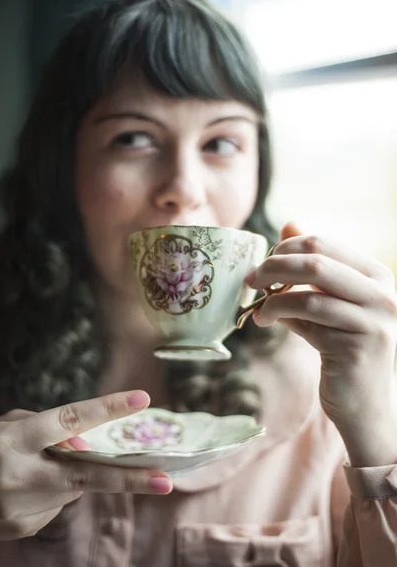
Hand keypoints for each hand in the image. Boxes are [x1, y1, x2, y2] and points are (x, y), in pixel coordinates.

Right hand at [0, 391, 171, 539]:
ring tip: (36, 467)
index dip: (106, 409)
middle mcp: (17, 477)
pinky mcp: (21, 528)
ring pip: (71, 490)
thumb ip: (51, 428)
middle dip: (128, 480)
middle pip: (84, 477)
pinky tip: (27, 486)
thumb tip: (88, 446)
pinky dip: (51, 492)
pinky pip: (54, 505)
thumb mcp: (11, 424)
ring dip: (67, 476)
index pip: (68, 420)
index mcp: (13, 440)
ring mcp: (18, 509)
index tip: (141, 400)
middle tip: (166, 480)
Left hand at [247, 222, 396, 465]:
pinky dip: (278, 315)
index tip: (263, 263)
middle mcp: (382, 293)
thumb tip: (289, 225)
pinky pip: (307, 320)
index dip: (284, 248)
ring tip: (256, 307)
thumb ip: (311, 270)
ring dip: (272, 297)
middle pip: (315, 260)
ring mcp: (374, 319)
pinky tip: (264, 321)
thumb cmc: (343, 350)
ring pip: (309, 292)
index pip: (322, 243)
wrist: (366, 406)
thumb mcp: (329, 303)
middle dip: (273, 266)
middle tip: (250, 279)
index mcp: (376, 275)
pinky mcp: (356, 345)